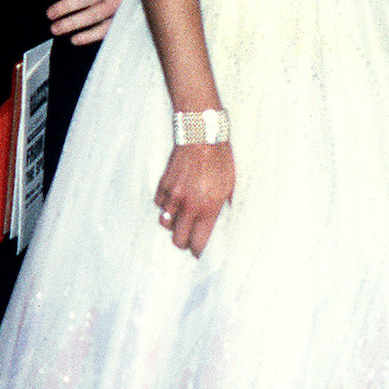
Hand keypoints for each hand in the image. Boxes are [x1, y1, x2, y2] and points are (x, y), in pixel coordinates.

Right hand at [154, 140, 234, 256]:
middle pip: (177, 239)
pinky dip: (164, 206)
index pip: (198, 242)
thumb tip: (224, 220)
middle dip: (183, 243)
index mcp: (208, 208)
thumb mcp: (230, 184)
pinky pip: (159, 204)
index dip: (198, 252)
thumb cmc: (220, 159)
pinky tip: (174, 200)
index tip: (199, 253)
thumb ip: (224, 205)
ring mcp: (173, 195)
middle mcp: (188, 205)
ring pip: (164, 223)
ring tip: (181, 220)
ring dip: (172, 224)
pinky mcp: (163, 184)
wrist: (201, 135)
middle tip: (189, 239)